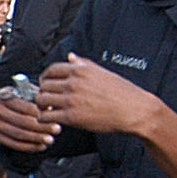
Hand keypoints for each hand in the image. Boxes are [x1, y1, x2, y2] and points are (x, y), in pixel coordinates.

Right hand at [0, 86, 61, 153]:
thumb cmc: (8, 99)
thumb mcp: (18, 92)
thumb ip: (33, 96)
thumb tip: (49, 107)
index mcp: (2, 96)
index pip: (22, 105)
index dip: (37, 112)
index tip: (51, 115)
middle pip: (21, 121)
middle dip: (41, 127)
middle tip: (56, 129)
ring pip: (18, 134)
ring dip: (36, 138)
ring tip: (50, 140)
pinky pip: (13, 144)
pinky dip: (28, 147)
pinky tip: (40, 146)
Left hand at [39, 55, 171, 138]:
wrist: (134, 110)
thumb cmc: (121, 92)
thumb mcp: (102, 72)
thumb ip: (83, 64)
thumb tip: (70, 56)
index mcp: (80, 70)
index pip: (51, 70)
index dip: (45, 77)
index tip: (46, 84)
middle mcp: (74, 83)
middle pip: (44, 85)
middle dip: (43, 92)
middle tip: (48, 100)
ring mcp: (71, 100)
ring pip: (42, 100)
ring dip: (42, 106)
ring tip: (50, 110)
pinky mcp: (72, 117)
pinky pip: (48, 116)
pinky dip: (46, 119)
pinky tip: (54, 120)